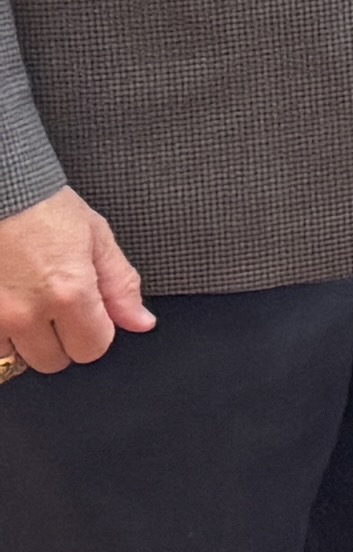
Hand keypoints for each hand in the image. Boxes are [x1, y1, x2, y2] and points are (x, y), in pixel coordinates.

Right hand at [0, 185, 151, 376]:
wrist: (2, 191)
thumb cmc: (44, 208)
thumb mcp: (97, 239)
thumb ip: (120, 286)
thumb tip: (140, 322)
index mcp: (68, 293)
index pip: (92, 348)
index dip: (97, 331)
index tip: (91, 312)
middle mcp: (27, 312)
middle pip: (55, 361)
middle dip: (63, 339)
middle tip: (59, 306)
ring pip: (17, 356)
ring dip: (27, 338)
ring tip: (31, 302)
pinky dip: (2, 332)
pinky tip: (10, 304)